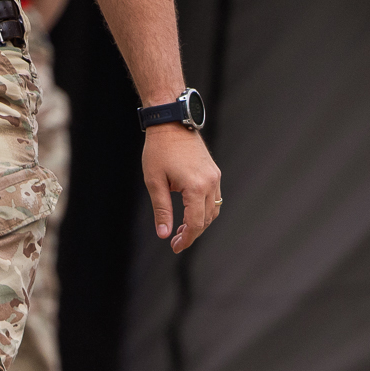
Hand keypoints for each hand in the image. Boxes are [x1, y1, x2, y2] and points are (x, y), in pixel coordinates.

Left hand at [144, 124, 221, 252]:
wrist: (171, 123)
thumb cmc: (158, 151)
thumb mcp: (154, 181)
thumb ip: (161, 209)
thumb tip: (164, 234)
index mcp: (196, 187)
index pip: (195, 223)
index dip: (186, 238)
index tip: (175, 247)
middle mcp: (210, 183)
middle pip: (206, 219)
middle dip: (192, 233)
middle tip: (175, 242)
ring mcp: (215, 177)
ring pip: (213, 210)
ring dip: (199, 223)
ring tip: (181, 230)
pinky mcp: (214, 172)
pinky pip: (214, 198)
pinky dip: (203, 210)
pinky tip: (188, 214)